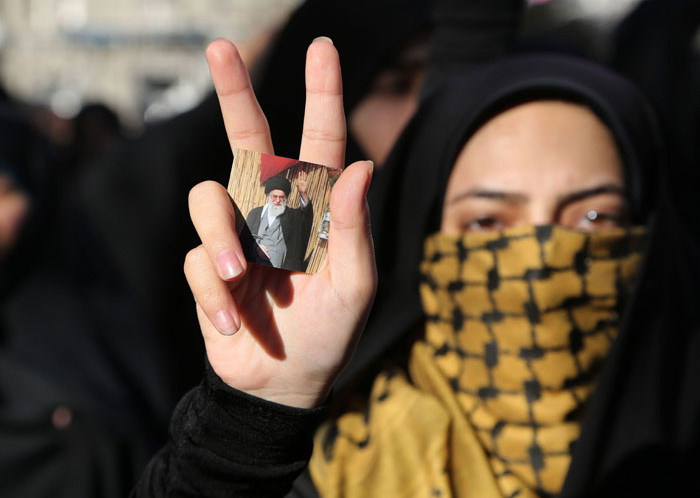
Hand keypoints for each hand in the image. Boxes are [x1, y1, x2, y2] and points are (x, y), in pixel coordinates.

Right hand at [184, 38, 375, 408]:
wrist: (285, 384)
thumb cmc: (330, 334)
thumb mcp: (354, 285)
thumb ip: (355, 229)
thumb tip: (361, 166)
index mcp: (317, 209)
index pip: (321, 141)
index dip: (322, 94)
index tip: (322, 47)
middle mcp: (273, 210)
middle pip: (249, 140)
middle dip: (236, 94)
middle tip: (219, 47)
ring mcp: (238, 236)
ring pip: (208, 199)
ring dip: (221, 239)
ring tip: (245, 279)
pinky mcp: (209, 267)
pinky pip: (198, 260)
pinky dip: (216, 293)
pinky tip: (235, 323)